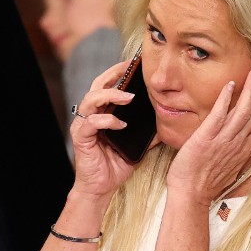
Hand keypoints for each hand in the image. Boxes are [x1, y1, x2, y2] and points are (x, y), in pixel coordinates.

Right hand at [68, 60, 142, 199]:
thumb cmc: (117, 164)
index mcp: (103, 112)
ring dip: (110, 95)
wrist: (102, 187)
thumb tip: (169, 120)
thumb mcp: (138, 144)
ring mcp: (84, 125)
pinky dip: (106, 120)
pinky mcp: (81, 138)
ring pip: (91, 99)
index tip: (136, 63)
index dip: (120, 72)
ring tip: (129, 96)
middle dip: (114, 74)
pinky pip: (91, 123)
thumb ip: (149, 131)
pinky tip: (120, 123)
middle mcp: (91, 114)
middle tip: (130, 69)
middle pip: (98, 85)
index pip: (109, 85)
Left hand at [166, 66, 250, 205]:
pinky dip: (226, 99)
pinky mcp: (206, 138)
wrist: (191, 194)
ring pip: (243, 111)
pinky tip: (230, 85)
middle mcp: (238, 143)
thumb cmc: (207, 182)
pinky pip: (219, 115)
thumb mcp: (232, 167)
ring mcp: (223, 140)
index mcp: (244, 149)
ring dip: (250, 89)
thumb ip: (243, 150)